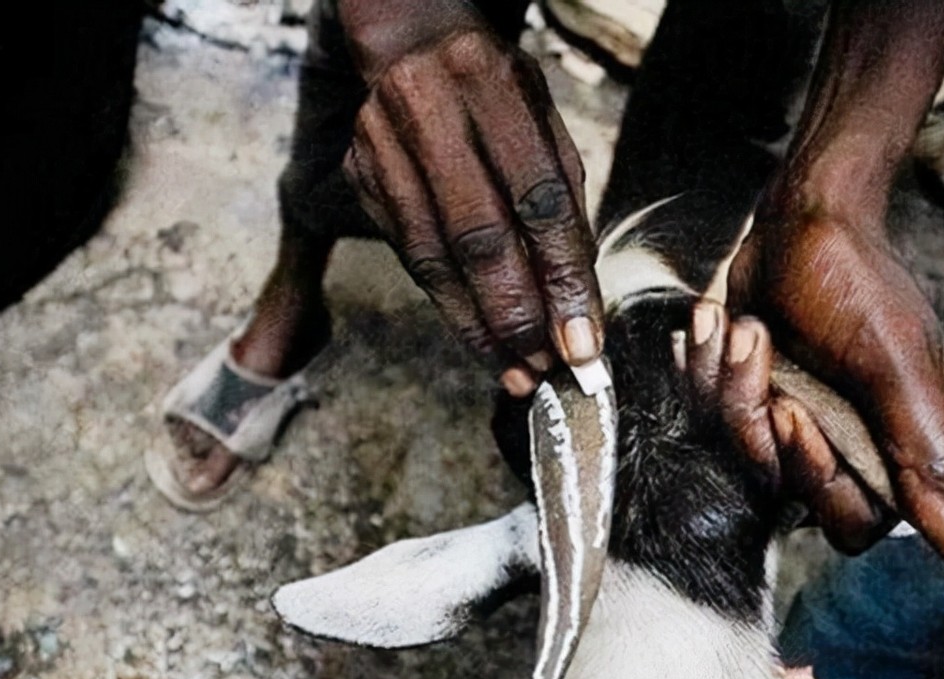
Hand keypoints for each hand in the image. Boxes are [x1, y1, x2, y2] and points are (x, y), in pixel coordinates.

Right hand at [339, 0, 601, 393]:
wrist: (410, 43)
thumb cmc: (496, 93)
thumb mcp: (544, 124)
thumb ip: (560, 204)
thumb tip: (576, 303)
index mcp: (491, 81)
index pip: (537, 196)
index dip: (563, 277)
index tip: (583, 340)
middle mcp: (427, 108)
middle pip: (477, 235)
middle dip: (517, 315)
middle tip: (546, 369)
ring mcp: (382, 145)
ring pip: (434, 258)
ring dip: (479, 326)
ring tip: (515, 370)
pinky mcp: (360, 177)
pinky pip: (411, 257)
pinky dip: (449, 304)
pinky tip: (479, 336)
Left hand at [723, 189, 943, 571]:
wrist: (800, 219)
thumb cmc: (855, 281)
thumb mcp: (895, 366)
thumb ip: (930, 457)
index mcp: (887, 452)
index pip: (850, 522)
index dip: (813, 476)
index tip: (791, 413)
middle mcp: (838, 449)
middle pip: (782, 488)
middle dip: (754, 417)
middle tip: (757, 345)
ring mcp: (786, 426)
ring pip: (735, 452)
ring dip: (724, 382)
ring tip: (739, 324)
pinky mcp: (743, 401)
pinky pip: (704, 417)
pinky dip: (702, 367)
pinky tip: (714, 324)